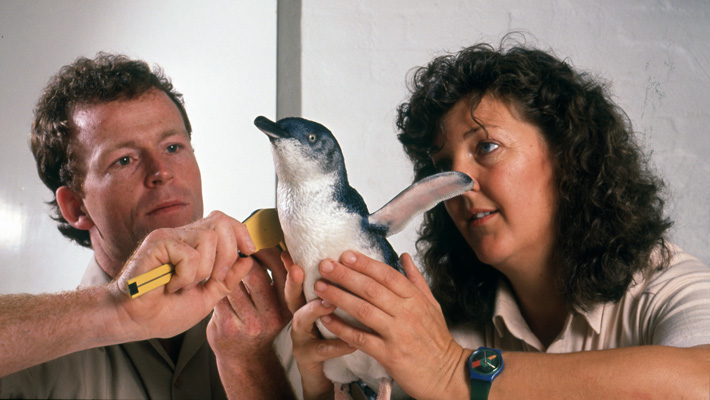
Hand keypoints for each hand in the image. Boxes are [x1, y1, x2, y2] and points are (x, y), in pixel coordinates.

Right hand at [108, 210, 255, 341]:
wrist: (134, 321)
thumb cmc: (164, 311)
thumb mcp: (207, 297)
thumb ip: (227, 279)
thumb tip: (248, 259)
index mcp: (195, 244)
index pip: (225, 221)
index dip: (242, 233)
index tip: (250, 251)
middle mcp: (183, 235)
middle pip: (222, 222)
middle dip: (227, 254)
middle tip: (212, 279)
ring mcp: (169, 236)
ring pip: (208, 239)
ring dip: (203, 270)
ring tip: (184, 285)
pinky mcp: (157, 243)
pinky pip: (189, 254)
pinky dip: (185, 276)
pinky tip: (170, 285)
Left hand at [207, 247, 294, 398]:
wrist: (246, 358)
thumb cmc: (261, 323)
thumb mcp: (280, 306)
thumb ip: (280, 281)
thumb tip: (273, 244)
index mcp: (287, 308)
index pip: (285, 276)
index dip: (275, 257)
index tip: (264, 246)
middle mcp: (272, 317)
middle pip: (255, 275)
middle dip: (245, 258)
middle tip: (239, 250)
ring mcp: (249, 324)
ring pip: (233, 283)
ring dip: (228, 271)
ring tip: (226, 266)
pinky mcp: (227, 327)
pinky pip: (219, 295)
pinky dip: (217, 285)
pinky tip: (217, 283)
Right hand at [284, 252, 355, 399]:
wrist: (323, 373)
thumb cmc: (326, 335)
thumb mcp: (325, 309)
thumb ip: (325, 287)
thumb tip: (327, 260)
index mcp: (304, 303)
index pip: (295, 281)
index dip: (291, 267)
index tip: (289, 254)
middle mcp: (298, 318)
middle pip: (291, 298)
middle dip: (292, 283)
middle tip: (298, 270)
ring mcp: (300, 338)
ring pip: (301, 321)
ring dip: (314, 310)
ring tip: (330, 302)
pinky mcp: (308, 358)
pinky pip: (322, 351)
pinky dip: (338, 345)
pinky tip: (352, 342)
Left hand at [313, 251, 469, 399]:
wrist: (447, 374)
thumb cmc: (437, 340)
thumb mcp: (432, 305)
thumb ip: (416, 280)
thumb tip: (404, 257)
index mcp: (415, 299)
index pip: (387, 275)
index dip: (365, 264)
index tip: (346, 255)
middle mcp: (406, 313)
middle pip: (371, 289)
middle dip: (345, 275)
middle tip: (325, 265)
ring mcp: (397, 334)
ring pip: (363, 310)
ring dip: (339, 297)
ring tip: (320, 287)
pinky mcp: (389, 354)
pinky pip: (360, 338)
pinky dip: (342, 328)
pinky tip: (327, 319)